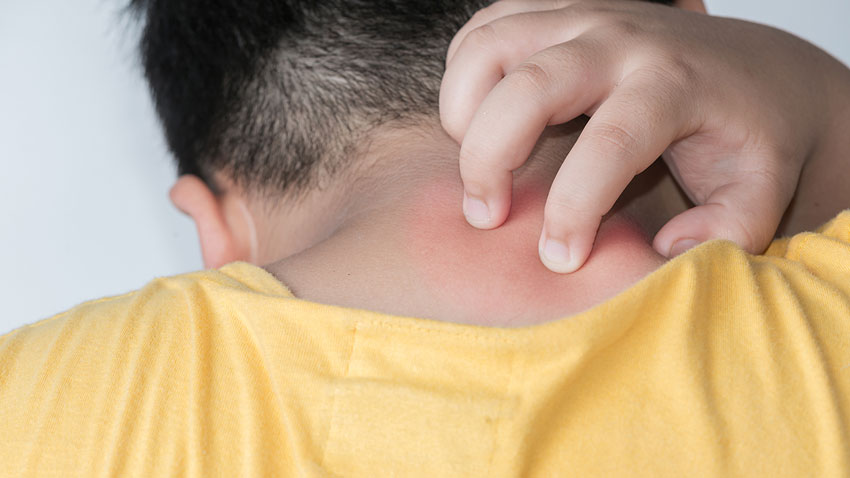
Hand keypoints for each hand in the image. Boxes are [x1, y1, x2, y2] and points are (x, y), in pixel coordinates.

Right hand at [440, 0, 840, 272]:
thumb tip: (668, 248)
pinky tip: (479, 121)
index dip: (573, 210)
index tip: (559, 260)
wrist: (753, 67)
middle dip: (488, 159)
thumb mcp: (763, 190)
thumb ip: (732, 228)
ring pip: (489, 46)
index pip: (609, 144)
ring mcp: (583, 15)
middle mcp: (621, 39)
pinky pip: (483, 29)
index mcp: (674, 84)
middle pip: (529, 86)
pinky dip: (463, 74)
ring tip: (479, 166)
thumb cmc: (751, 135)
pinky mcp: (556, 10)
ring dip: (463, 112)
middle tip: (485, 217)